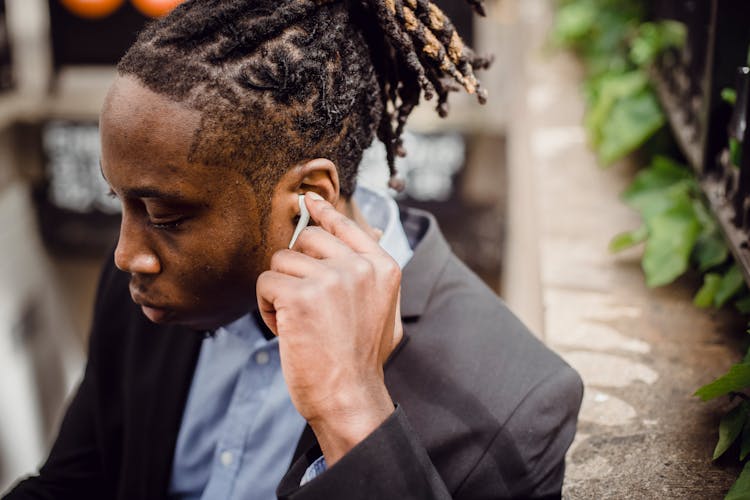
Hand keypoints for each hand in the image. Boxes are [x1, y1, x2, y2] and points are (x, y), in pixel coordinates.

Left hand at [256, 192, 402, 463]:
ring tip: (298, 322)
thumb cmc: (361, 357)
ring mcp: (331, 278)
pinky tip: (286, 330)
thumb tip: (369, 232)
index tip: (308, 201)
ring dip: (280, 291)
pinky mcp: (300, 295)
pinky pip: (265, 283)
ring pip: (281, 262)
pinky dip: (266, 307)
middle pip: (307, 239)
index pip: (346, 226)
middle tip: (305, 303)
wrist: (349, 395)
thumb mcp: (384, 309)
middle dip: (296, 268)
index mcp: (382, 267)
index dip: (323, 213)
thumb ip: (372, 273)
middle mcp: (359, 266)